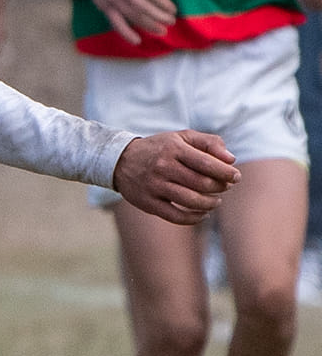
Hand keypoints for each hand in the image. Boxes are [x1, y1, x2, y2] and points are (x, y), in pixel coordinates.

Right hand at [80, 0, 175, 45]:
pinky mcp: (105, 8)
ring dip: (148, 25)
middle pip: (142, 5)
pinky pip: (117, 23)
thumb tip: (163, 3)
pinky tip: (137, 40)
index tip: (173, 10)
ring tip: (162, 31)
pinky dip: (126, 33)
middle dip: (159, 15)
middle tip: (171, 21)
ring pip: (132, 15)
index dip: (163, 2)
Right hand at [112, 130, 237, 223]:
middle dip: (220, 188)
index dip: (226, 172)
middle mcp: (163, 167)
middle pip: (202, 183)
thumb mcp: (181, 137)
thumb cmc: (159, 148)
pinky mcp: (148, 203)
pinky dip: (195, 218)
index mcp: (173, 148)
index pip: (207, 163)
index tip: (235, 177)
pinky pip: (177, 216)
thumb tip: (231, 160)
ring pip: (192, 201)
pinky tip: (203, 213)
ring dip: (210, 203)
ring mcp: (155, 186)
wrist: (120, 160)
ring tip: (216, 201)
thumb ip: (209, 143)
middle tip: (225, 187)